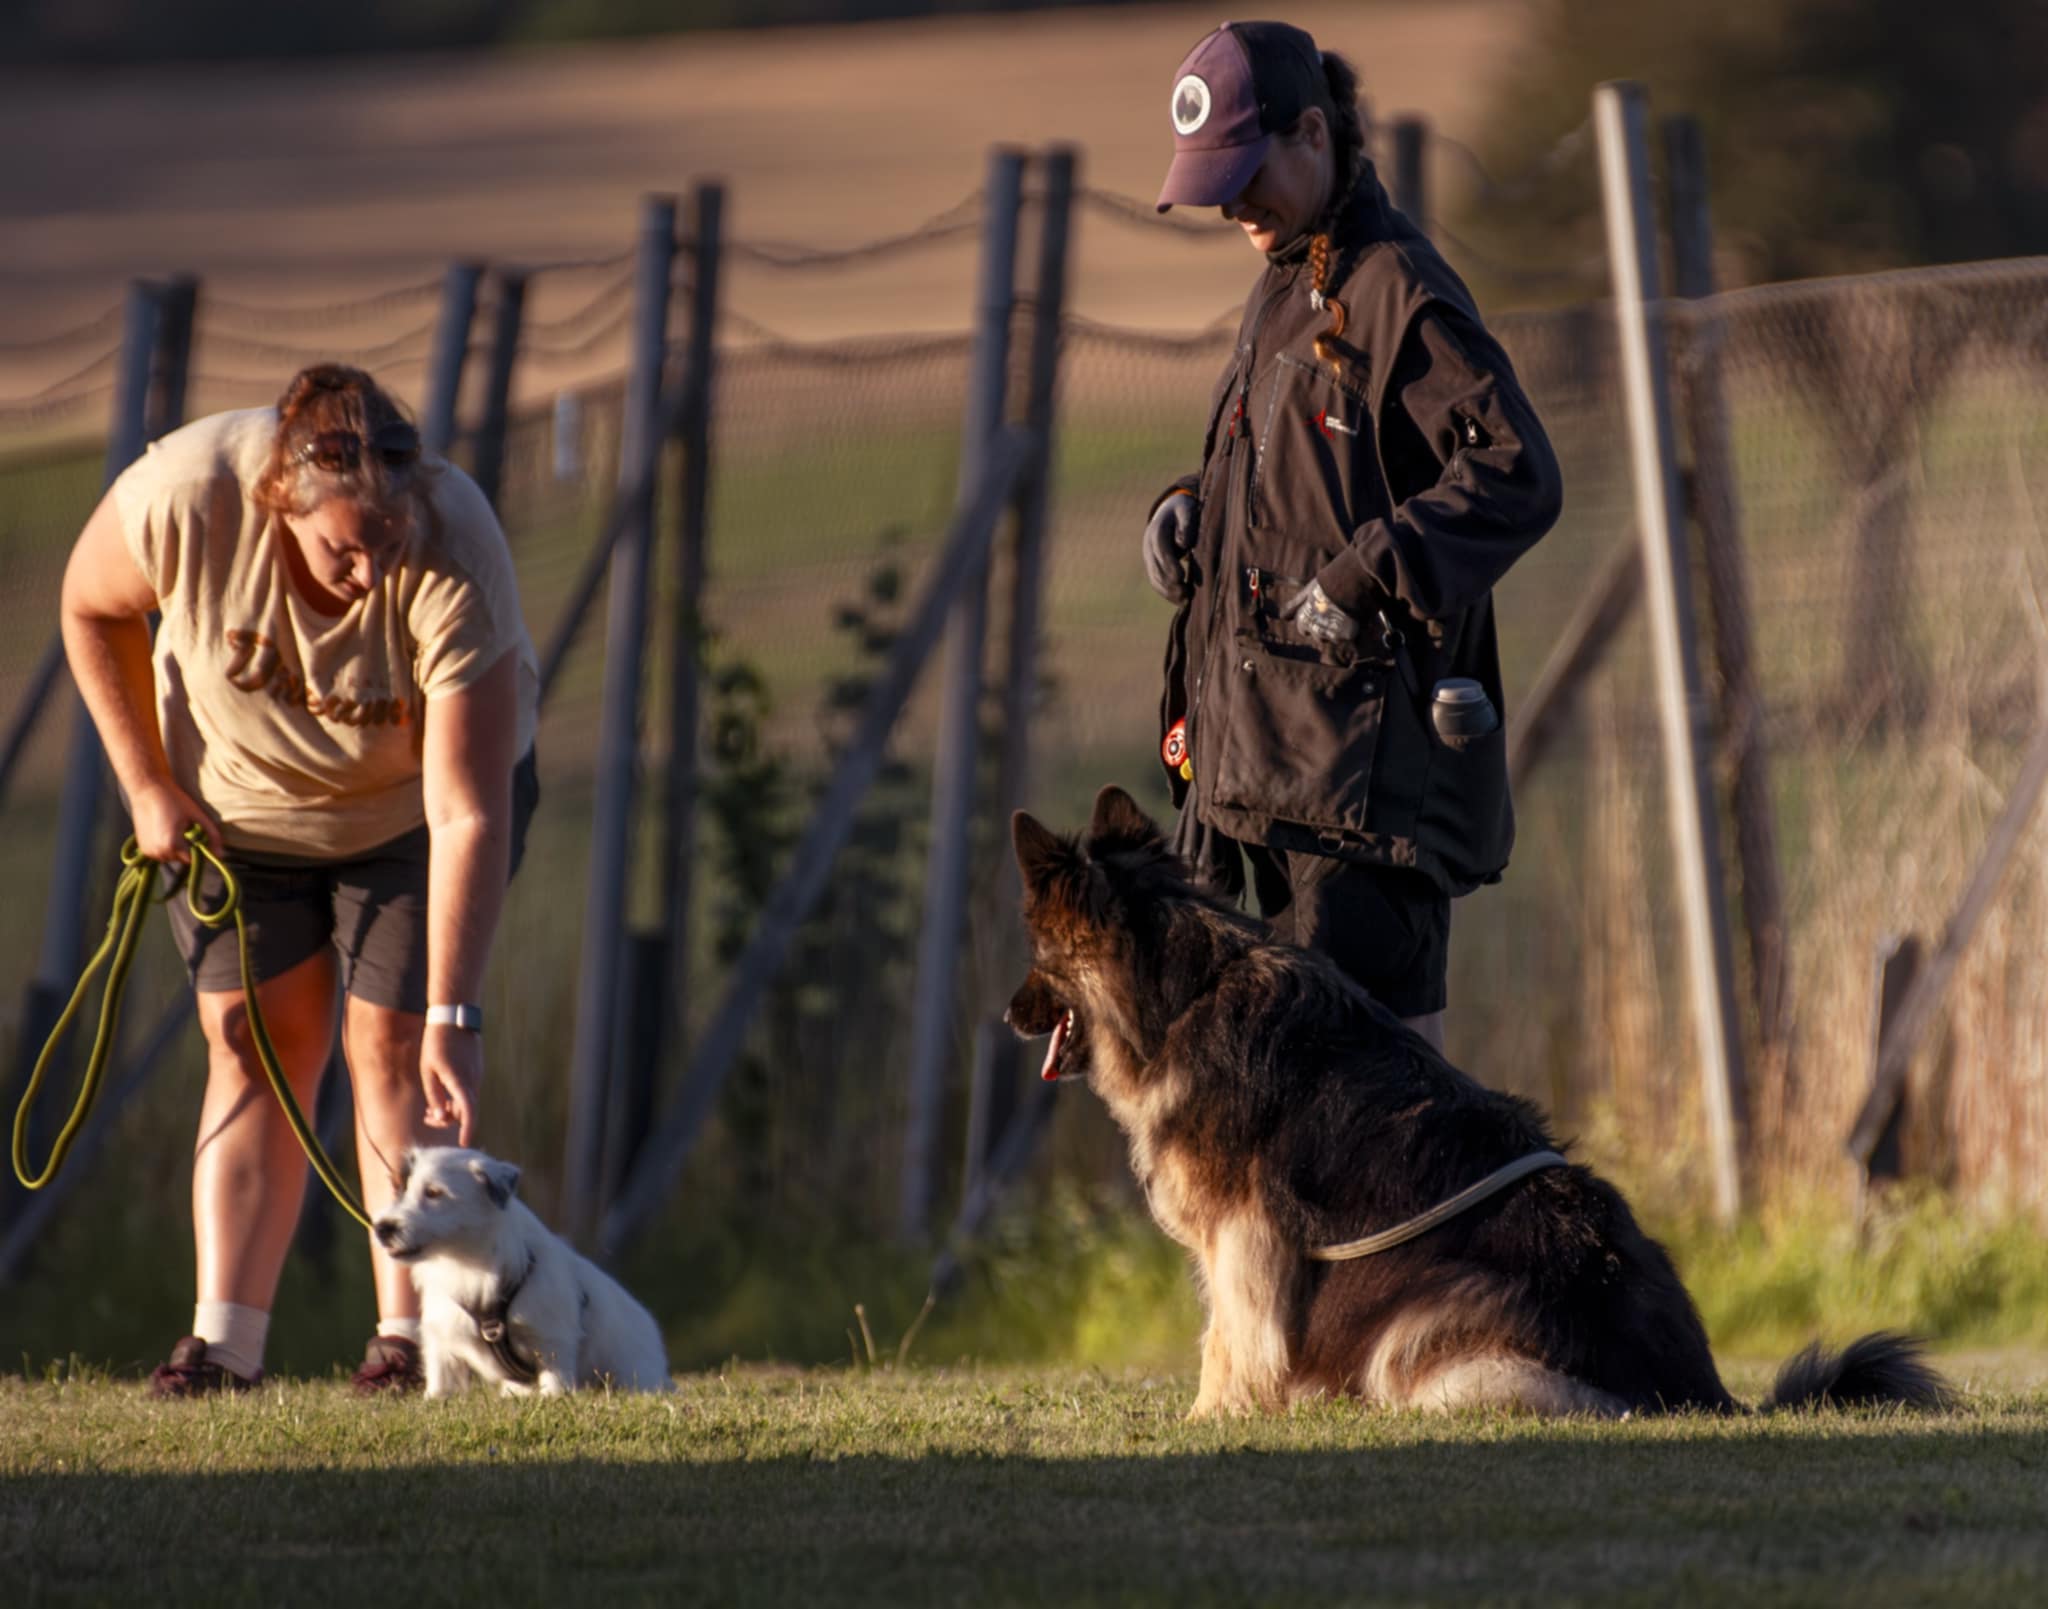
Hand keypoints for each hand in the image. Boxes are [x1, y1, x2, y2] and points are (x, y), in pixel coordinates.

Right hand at [130, 778, 222, 865]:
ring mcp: (148, 851)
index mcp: (172, 845)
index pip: (192, 860)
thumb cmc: (175, 800)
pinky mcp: (143, 848)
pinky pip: (159, 854)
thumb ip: (212, 836)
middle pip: (181, 859)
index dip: (198, 850)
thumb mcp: (198, 816)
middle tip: (184, 829)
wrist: (148, 790)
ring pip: (170, 857)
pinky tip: (164, 831)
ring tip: (174, 829)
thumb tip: (221, 856)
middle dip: (186, 848)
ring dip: (175, 849)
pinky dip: (164, 847)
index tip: (197, 836)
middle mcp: (158, 852)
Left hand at [421, 1023, 481, 1147]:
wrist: (454, 1016)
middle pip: (465, 1110)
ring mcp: (477, 1074)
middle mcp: (473, 1080)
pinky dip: (457, 1096)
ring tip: (431, 1106)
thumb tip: (440, 1116)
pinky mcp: (476, 1069)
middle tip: (427, 1117)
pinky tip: (442, 1091)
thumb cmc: (436, 1044)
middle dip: (448, 1119)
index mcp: (460, 1082)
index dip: (468, 1130)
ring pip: (467, 1101)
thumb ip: (435, 1096)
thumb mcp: (427, 1071)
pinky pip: (468, 1090)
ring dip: (452, 1107)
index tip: (464, 1145)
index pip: (469, 1113)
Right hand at [1142, 492, 1197, 603]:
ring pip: (1154, 578)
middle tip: (1186, 594)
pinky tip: (1180, 601)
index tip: (1180, 577)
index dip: (1169, 564)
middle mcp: (1149, 546)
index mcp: (1157, 530)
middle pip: (1156, 568)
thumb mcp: (1186, 510)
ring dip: (1168, 592)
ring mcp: (1149, 557)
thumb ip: (1186, 523)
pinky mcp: (1153, 566)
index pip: (1161, 550)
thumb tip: (1183, 543)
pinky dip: (1167, 593)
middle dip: (1170, 583)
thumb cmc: (1183, 510)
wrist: (1169, 511)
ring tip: (1185, 600)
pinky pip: (1157, 582)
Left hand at [1284, 580, 1361, 644]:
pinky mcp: (1347, 636)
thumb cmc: (1327, 583)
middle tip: (1334, 611)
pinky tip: (1354, 616)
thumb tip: (1282, 616)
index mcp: (1304, 620)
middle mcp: (1315, 631)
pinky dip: (1351, 629)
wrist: (1350, 580)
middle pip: (1318, 636)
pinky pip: (1348, 636)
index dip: (1311, 620)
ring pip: (1333, 639)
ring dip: (1337, 631)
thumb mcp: (1308, 591)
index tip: (1319, 610)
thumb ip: (1295, 605)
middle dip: (1324, 627)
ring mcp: (1331, 635)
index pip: (1303, 629)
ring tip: (1344, 613)